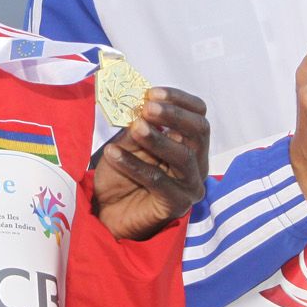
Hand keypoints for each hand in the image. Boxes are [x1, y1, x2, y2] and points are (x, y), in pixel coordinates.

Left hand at [92, 87, 209, 242]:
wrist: (108, 214)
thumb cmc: (121, 177)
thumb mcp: (127, 144)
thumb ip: (137, 126)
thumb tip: (141, 104)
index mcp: (189, 144)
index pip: (198, 115)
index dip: (179, 100)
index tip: (152, 92)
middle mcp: (197, 164)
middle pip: (199, 132)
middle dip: (174, 115)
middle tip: (147, 107)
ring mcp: (190, 186)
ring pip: (183, 156)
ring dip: (157, 139)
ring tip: (135, 126)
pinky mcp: (176, 205)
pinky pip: (158, 181)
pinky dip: (134, 165)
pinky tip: (113, 153)